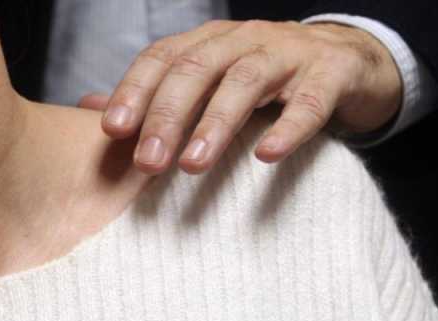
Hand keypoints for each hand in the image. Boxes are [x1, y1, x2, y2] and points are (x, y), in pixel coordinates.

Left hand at [94, 20, 402, 174]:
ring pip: (246, 81)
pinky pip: (309, 101)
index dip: (135, 91)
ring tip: (193, 164)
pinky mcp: (331, 75)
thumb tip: (88, 108)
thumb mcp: (210, 80)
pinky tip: (266, 155)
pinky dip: (288, 127)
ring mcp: (289, 53)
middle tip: (147, 162)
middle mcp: (244, 39)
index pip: (162, 58)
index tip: (113, 132)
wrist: (349, 59)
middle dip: (167, 116)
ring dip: (215, 123)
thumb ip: (156, 94)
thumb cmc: (266, 77)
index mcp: (208, 41)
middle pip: (197, 70)